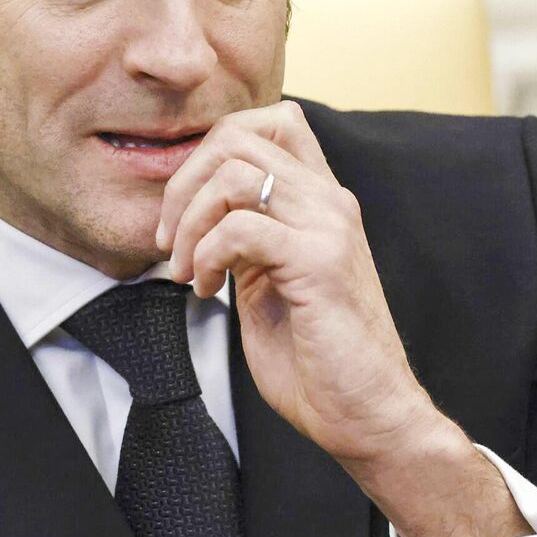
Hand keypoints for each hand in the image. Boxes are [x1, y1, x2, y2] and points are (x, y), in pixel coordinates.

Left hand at [155, 102, 530, 536]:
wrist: (366, 415)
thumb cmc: (316, 360)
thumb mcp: (268, 282)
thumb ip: (245, 240)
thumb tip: (194, 214)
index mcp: (320, 202)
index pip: (272, 121)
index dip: (213, 148)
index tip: (185, 208)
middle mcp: (329, 201)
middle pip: (240, 135)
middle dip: (184, 182)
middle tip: (170, 242)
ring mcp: (328, 227)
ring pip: (235, 174)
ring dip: (191, 222)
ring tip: (188, 273)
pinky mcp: (318, 262)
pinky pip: (240, 227)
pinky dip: (208, 255)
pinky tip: (208, 292)